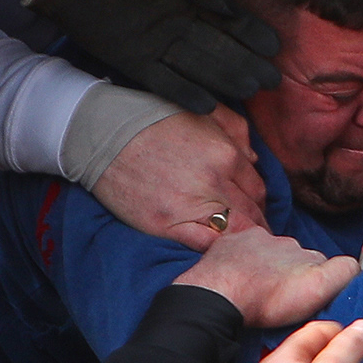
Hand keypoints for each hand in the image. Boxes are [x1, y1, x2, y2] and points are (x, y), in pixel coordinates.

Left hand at [25, 0, 280, 113]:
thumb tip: (229, 8)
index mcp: (186, 3)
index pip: (227, 23)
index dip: (250, 34)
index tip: (273, 46)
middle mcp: (177, 28)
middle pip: (218, 50)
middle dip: (245, 64)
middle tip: (272, 79)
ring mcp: (157, 47)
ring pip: (198, 68)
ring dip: (224, 80)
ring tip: (252, 90)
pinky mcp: (133, 62)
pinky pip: (164, 82)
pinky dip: (185, 93)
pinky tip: (208, 105)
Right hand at [91, 106, 266, 249]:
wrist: (103, 133)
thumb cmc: (152, 119)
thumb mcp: (202, 111)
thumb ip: (236, 129)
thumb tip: (255, 158)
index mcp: (225, 153)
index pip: (258, 187)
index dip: (260, 201)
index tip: (257, 208)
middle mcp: (213, 180)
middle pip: (252, 212)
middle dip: (259, 223)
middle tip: (257, 231)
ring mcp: (190, 205)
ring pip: (235, 232)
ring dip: (244, 240)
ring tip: (244, 246)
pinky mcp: (166, 224)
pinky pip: (205, 245)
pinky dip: (218, 249)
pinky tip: (221, 251)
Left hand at [173, 226, 359, 327]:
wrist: (217, 298)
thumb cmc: (267, 300)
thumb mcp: (316, 289)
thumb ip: (342, 272)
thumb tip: (354, 263)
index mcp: (303, 249)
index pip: (321, 261)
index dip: (319, 280)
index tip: (307, 298)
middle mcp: (281, 238)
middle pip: (293, 256)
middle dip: (290, 272)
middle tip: (281, 298)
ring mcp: (251, 238)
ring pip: (268, 252)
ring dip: (266, 266)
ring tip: (257, 290)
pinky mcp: (227, 243)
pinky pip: (241, 250)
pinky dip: (243, 262)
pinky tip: (239, 279)